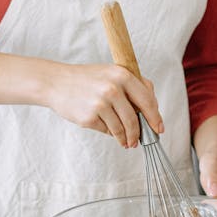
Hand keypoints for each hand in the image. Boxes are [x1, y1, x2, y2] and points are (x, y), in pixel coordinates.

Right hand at [43, 62, 162, 146]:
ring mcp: (100, 103)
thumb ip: (133, 87)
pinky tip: (110, 132)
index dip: (155, 117)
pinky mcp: (89, 117)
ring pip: (122, 128)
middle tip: (140, 140)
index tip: (159, 128)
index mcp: (122, 75)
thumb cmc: (88, 79)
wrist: (57, 82)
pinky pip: (107, 131)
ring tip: (126, 142)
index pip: (147, 100)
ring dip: (126, 138)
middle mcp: (113, 88)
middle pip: (135, 119)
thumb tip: (152, 111)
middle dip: (140, 133)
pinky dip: (111, 134)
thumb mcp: (112, 74)